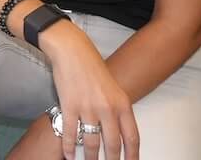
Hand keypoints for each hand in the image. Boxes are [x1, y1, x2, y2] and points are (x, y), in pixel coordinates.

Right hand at [39, 22, 136, 158]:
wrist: (73, 51)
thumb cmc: (92, 68)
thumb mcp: (113, 89)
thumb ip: (117, 110)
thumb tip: (117, 132)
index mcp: (123, 105)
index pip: (131, 137)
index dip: (132, 155)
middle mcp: (108, 109)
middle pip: (113, 144)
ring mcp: (88, 108)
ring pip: (92, 142)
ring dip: (90, 157)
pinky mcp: (69, 105)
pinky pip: (71, 132)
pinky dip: (69, 146)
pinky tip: (68, 155)